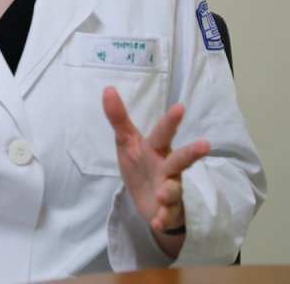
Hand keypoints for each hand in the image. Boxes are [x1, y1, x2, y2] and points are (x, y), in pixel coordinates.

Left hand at [102, 86, 209, 242]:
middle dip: (191, 153)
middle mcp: (167, 167)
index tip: (180, 107)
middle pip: (180, 159)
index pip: (163, 132)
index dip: (171, 120)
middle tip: (205, 145)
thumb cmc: (141, 163)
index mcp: (156, 148)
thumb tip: (107, 89)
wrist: (149, 200)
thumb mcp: (126, 141)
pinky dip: (163, 219)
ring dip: (169, 192)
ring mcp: (169, 189)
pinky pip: (167, 216)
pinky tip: (157, 222)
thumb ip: (118, 118)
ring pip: (174, 189)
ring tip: (163, 195)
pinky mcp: (167, 211)